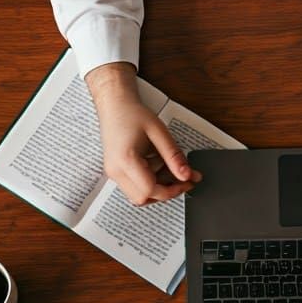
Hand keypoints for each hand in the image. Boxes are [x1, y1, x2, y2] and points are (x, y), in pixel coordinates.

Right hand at [85, 62, 201, 205]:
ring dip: (159, 185)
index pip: (149, 190)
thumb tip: (186, 175)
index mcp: (125, 160)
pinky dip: (151, 179)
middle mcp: (116, 171)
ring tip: (170, 165)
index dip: (172, 190)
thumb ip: (174, 155)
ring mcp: (114, 172)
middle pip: (143, 198)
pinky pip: (135, 184)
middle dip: (166, 191)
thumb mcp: (159, 132)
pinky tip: (159, 163)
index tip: (187, 182)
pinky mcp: (117, 170)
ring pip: (139, 194)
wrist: (115, 105)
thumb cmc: (132, 113)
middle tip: (184, 178)